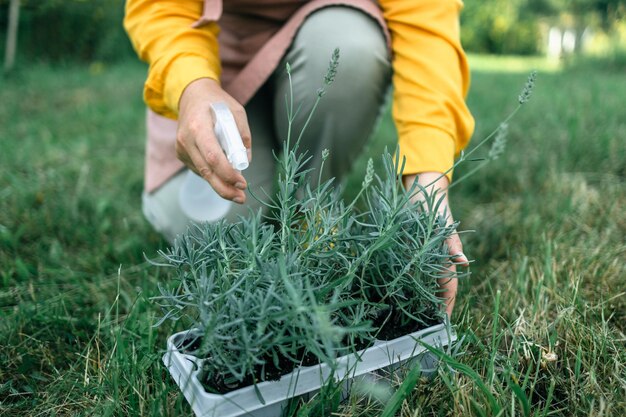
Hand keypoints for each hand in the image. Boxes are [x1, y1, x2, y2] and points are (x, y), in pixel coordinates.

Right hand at [176, 78, 251, 203]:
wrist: (191, 95)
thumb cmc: (217, 103)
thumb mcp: (237, 112)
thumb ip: (243, 136)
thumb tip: (245, 161)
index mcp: (198, 126)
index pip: (213, 157)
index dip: (228, 174)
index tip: (242, 183)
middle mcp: (186, 139)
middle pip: (206, 171)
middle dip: (225, 188)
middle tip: (241, 198)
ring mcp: (181, 148)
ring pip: (203, 173)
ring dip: (220, 184)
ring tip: (237, 192)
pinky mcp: (181, 153)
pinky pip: (200, 169)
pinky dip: (212, 174)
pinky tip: (223, 174)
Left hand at [403, 172, 468, 317]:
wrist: (422, 193)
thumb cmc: (437, 210)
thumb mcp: (445, 227)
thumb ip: (453, 244)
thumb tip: (464, 263)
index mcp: (446, 259)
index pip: (449, 289)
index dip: (448, 306)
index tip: (444, 323)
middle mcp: (435, 262)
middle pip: (437, 291)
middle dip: (434, 308)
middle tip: (424, 327)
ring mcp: (423, 259)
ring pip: (424, 285)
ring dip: (421, 300)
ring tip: (411, 317)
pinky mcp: (410, 254)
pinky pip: (411, 275)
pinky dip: (409, 286)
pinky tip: (398, 296)